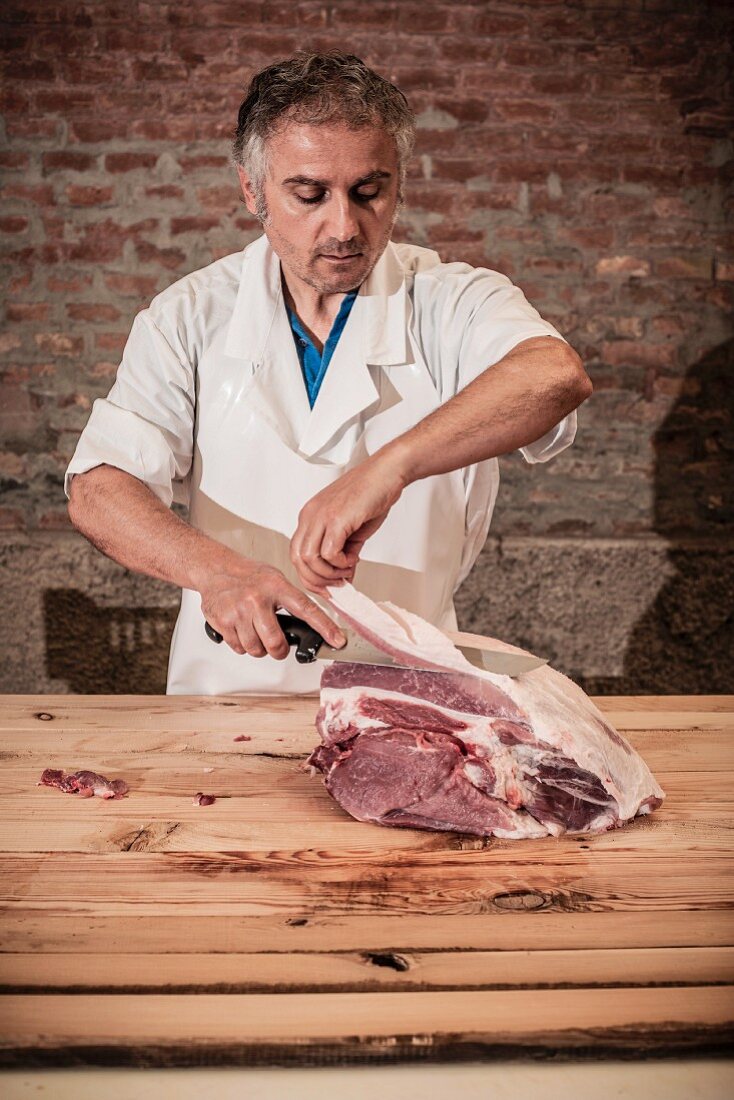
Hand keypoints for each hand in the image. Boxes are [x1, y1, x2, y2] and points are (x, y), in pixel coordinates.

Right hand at [199, 559, 345, 657]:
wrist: (216, 569)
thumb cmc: (249, 576)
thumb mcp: (275, 580)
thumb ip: (291, 601)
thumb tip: (313, 626)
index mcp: (276, 587)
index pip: (307, 609)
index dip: (325, 627)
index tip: (338, 640)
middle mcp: (257, 599)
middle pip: (276, 643)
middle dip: (279, 651)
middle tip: (278, 646)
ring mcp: (238, 611)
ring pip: (256, 649)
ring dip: (259, 648)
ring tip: (256, 633)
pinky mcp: (222, 621)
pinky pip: (238, 648)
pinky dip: (242, 645)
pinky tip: (242, 630)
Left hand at [290, 450, 407, 591]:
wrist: (387, 473)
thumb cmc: (371, 495)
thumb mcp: (352, 530)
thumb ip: (344, 553)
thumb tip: (344, 577)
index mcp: (310, 517)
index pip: (296, 553)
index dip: (310, 575)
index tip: (326, 586)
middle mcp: (310, 516)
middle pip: (297, 559)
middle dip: (317, 579)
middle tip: (337, 583)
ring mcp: (321, 516)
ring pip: (309, 559)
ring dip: (330, 573)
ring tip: (347, 568)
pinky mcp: (336, 518)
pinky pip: (328, 552)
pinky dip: (340, 562)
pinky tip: (353, 557)